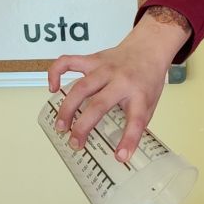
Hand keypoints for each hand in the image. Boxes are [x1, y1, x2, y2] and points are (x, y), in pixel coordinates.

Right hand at [48, 10, 189, 162]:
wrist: (149, 47)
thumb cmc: (147, 79)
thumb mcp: (150, 103)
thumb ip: (135, 124)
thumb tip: (120, 152)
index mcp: (140, 94)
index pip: (136, 120)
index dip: (128, 140)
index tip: (120, 157)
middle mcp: (121, 81)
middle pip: (98, 104)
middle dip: (83, 127)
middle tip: (75, 143)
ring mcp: (104, 68)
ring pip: (81, 87)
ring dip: (67, 108)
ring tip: (61, 126)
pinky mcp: (93, 59)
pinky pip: (68, 62)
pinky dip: (55, 73)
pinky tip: (53, 88)